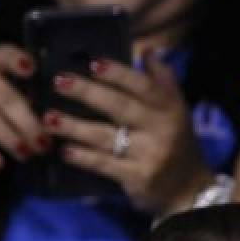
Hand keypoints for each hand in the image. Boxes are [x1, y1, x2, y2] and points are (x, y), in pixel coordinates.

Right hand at [0, 44, 46, 173]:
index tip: (31, 71)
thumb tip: (55, 117)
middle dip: (27, 122)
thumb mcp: (9, 98)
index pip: (2, 54)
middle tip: (44, 144)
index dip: (16, 60)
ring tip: (26, 155)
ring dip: (10, 138)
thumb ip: (29, 98)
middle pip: (3, 96)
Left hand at [43, 51, 212, 214]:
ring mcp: (150, 154)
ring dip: (75, 126)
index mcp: (170, 107)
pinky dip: (83, 157)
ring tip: (50, 118)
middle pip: (120, 106)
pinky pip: (105, 164)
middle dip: (87, 93)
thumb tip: (148, 51)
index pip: (143, 85)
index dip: (118, 73)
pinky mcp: (139, 177)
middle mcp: (162, 129)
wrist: (190, 190)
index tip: (93, 63)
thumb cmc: (176, 142)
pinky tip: (65, 150)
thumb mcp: (177, 110)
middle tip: (59, 82)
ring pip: (106, 136)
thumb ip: (162, 81)